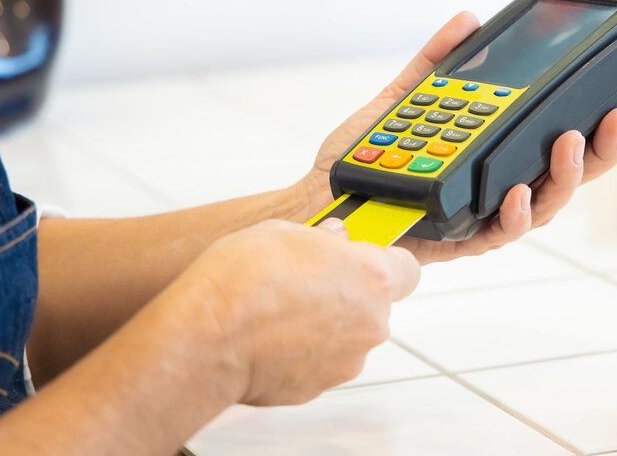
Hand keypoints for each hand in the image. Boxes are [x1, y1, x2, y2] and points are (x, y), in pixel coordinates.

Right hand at [185, 218, 418, 405]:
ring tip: (282, 310)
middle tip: (309, 280)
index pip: (407, 269)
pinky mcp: (320, 385)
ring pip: (348, 335)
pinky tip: (272, 336)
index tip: (363, 257)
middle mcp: (369, 321)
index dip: (384, 262)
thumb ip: (321, 238)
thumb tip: (330, 238)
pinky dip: (303, 351)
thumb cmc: (243, 282)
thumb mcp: (284, 231)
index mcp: (372, 277)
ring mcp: (347, 358)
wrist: (209, 337)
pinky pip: (321, 361)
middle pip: (374, 304)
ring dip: (325, 324)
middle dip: (348, 292)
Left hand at [297, 12, 616, 263]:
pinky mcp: (461, 242)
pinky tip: (518, 190)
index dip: (603, 138)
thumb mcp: (405, 100)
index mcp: (497, 159)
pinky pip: (499, 232)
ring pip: (545, 205)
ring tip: (570, 141)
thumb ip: (437, 63)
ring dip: (565, 176)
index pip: (560, 147)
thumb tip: (467, 20)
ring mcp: (484, 218)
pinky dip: (513, 211)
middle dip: (601, 151)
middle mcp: (499, 190)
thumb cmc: (364, 157)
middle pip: (568, 177)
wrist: (321, 199)